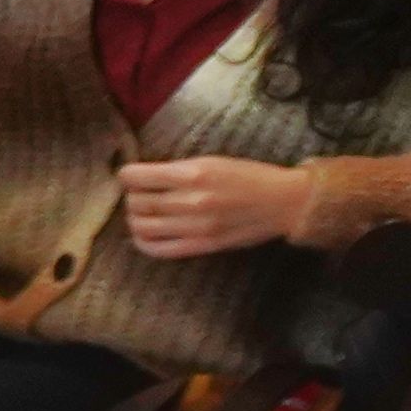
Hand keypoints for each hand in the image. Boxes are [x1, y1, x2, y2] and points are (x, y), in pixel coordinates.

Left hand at [119, 155, 316, 259]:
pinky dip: (143, 242)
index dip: (126, 175)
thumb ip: (178, 169)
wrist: (284, 202)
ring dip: (134, 218)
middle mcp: (191, 201)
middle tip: (138, 193)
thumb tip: (141, 176)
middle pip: (137, 202)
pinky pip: (158, 249)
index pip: (137, 177)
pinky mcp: (202, 246)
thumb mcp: (212, 160)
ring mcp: (195, 227)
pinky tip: (145, 234)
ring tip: (142, 212)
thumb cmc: (249, 176)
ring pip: (141, 226)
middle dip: (131, 196)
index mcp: (194, 173)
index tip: (128, 175)